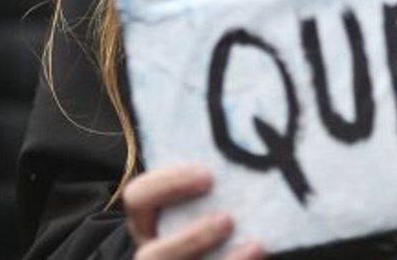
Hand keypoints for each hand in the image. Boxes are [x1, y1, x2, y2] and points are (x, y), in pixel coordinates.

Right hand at [125, 164, 264, 259]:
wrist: (213, 249)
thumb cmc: (211, 217)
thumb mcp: (199, 203)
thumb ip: (207, 188)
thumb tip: (245, 147)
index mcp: (147, 223)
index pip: (137, 197)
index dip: (168, 185)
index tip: (209, 175)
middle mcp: (151, 255)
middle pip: (152, 256)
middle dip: (191, 239)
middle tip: (229, 220)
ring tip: (256, 247)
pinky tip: (259, 254)